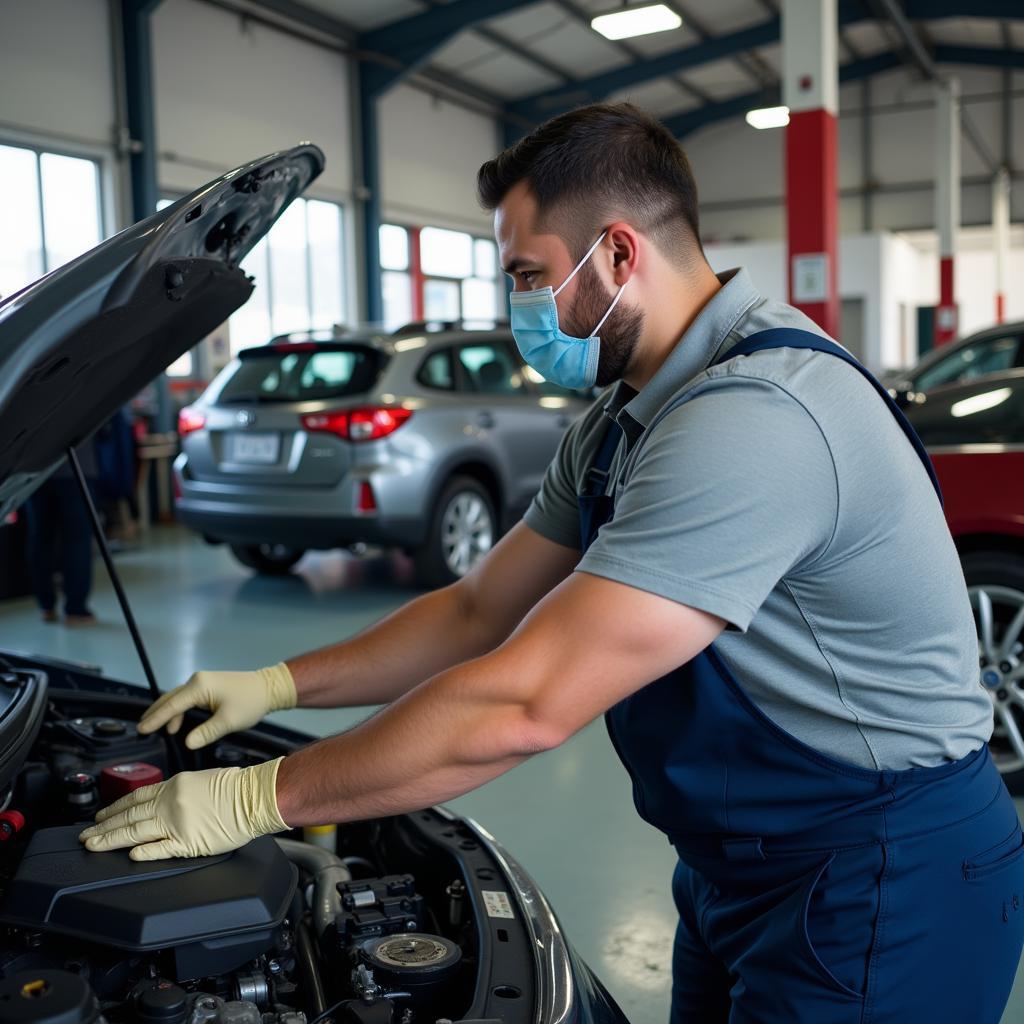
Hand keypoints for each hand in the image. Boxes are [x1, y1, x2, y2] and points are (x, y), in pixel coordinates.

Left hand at [78, 758, 288, 860]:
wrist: (256, 796)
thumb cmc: (236, 787)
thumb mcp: (200, 779)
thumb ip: (177, 791)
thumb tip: (159, 803)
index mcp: (174, 786)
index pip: (135, 798)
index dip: (114, 808)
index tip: (100, 816)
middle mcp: (172, 802)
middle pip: (129, 816)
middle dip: (103, 827)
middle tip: (86, 835)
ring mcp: (178, 823)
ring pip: (136, 831)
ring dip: (111, 839)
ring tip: (94, 845)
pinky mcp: (189, 841)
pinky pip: (161, 848)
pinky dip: (144, 851)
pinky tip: (129, 854)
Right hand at [137, 664, 296, 749]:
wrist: (269, 687)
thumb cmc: (250, 702)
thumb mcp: (228, 721)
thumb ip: (206, 733)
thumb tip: (187, 743)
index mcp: (199, 686)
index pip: (172, 705)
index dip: (156, 719)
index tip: (141, 730)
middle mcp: (197, 681)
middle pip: (169, 699)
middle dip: (155, 713)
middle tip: (141, 729)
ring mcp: (202, 682)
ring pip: (177, 698)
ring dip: (167, 713)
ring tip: (156, 729)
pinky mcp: (207, 686)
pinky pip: (186, 698)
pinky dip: (178, 710)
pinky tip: (176, 724)